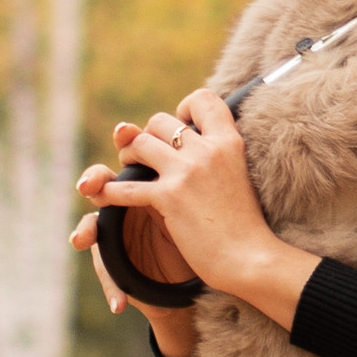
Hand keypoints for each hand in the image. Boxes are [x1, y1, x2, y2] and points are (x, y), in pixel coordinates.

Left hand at [77, 92, 317, 341]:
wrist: (250, 258)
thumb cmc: (245, 225)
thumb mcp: (239, 175)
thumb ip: (219, 155)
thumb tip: (194, 141)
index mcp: (229, 142)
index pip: (203, 99)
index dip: (185, 107)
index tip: (181, 127)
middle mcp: (207, 150)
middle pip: (160, 120)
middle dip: (147, 135)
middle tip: (146, 155)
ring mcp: (187, 172)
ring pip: (140, 142)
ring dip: (128, 155)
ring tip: (129, 168)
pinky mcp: (169, 198)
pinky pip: (127, 186)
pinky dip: (111, 191)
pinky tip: (105, 196)